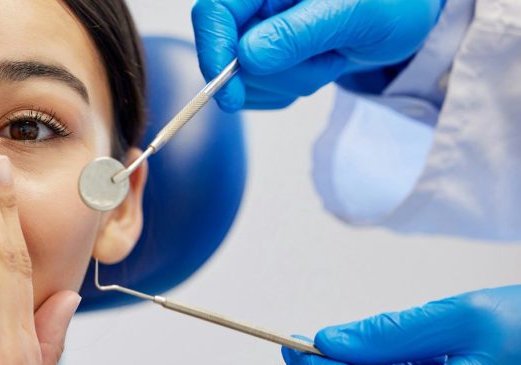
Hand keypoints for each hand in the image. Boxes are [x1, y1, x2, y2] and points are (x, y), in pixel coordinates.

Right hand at [191, 0, 443, 110]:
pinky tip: (318, 64)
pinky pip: (259, 91)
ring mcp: (258, 28)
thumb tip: (247, 58)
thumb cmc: (393, 1)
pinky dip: (289, 90)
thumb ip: (299, 33)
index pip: (213, 12)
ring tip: (331, 54)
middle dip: (276, 72)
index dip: (214, 52)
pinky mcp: (265, 54)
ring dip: (291, 81)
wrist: (412, 14)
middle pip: (229, 53)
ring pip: (247, 77)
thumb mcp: (355, 13)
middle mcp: (256, 3)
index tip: (231, 94)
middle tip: (328, 59)